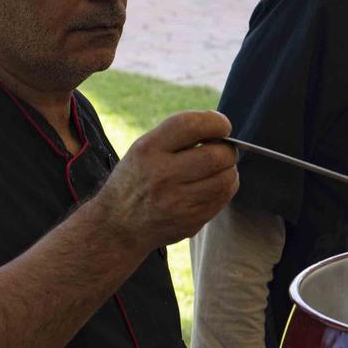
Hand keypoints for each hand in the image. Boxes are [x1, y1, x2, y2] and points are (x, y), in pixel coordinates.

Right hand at [96, 112, 238, 250]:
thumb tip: (221, 128)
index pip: (191, 125)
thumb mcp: (143, 149)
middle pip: (217, 155)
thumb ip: (178, 136)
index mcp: (148, 149)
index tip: (222, 125)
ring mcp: (177, 201)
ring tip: (219, 168)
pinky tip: (214, 184)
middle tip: (223, 150)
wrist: (118, 226)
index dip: (215, 122)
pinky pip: (223, 198)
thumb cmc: (137, 179)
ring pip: (226, 178)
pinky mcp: (190, 220)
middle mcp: (162, 175)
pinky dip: (226, 187)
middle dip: (228, 149)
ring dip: (229, 169)